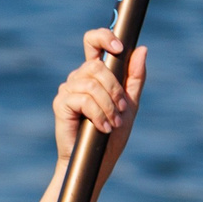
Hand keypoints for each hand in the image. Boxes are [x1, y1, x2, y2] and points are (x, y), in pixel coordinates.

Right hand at [54, 28, 145, 165]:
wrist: (96, 163)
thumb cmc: (112, 136)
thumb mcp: (130, 104)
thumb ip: (135, 77)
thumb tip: (141, 49)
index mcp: (94, 73)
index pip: (93, 42)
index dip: (104, 37)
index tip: (119, 49)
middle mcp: (79, 77)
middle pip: (97, 66)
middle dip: (115, 89)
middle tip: (122, 110)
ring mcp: (68, 90)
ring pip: (92, 84)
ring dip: (108, 105)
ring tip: (113, 123)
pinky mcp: (61, 104)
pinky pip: (83, 99)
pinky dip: (97, 114)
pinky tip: (102, 127)